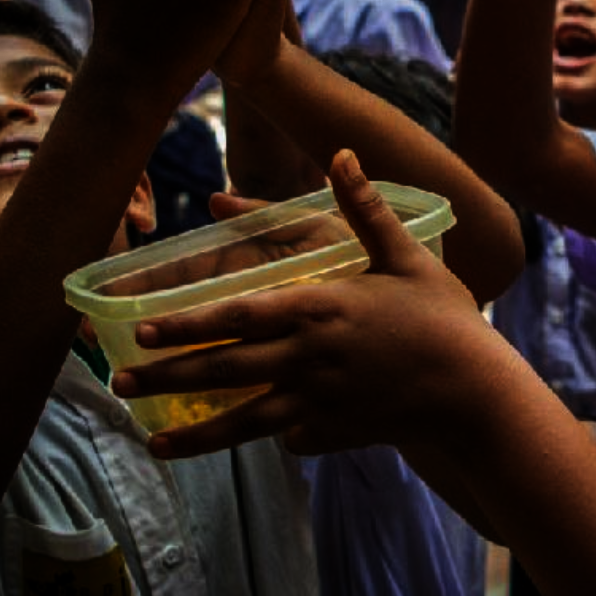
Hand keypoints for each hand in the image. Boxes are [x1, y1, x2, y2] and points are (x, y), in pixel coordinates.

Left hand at [113, 150, 510, 457]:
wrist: (476, 392)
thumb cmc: (445, 317)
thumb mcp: (408, 255)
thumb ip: (365, 209)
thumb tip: (341, 153)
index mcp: (322, 309)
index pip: (240, 317)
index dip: (188, 324)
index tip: (145, 331)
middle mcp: (311, 358)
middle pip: (227, 369)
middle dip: (169, 376)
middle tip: (119, 381)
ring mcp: (321, 401)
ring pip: (245, 419)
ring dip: (194, 432)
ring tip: (150, 440)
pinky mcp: (337, 431)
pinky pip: (290, 436)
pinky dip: (267, 436)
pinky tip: (238, 443)